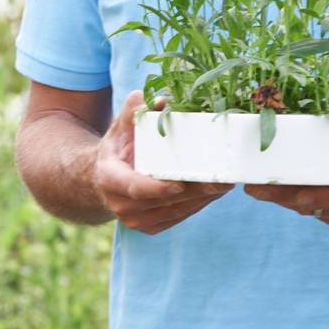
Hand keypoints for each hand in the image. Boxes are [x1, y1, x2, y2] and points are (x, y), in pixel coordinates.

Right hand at [93, 90, 233, 234]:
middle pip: (162, 201)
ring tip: (225, 184)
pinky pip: (176, 218)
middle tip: (222, 180)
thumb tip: (161, 101)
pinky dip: (196, 206)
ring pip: (174, 212)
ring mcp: (134, 220)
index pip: (133, 186)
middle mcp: (119, 203)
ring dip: (201, 200)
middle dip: (193, 192)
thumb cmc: (119, 144)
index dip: (157, 188)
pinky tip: (213, 193)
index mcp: (110, 177)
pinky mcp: (148, 227)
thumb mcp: (122, 123)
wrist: (104, 176)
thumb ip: (135, 108)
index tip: (180, 184)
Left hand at [243, 126, 328, 232]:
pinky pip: (323, 217)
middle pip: (318, 206)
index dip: (313, 195)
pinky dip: (304, 207)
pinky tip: (285, 196)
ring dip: (288, 203)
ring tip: (261, 189)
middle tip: (255, 188)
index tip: (287, 188)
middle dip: (283, 198)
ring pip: (316, 213)